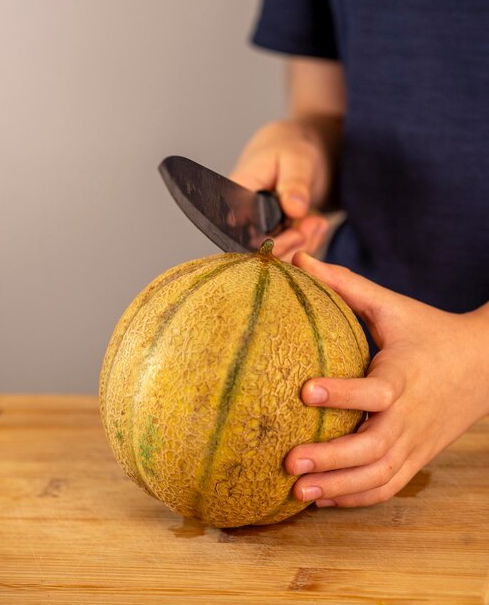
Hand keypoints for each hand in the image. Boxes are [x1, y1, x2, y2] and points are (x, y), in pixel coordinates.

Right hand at [230, 120, 333, 261]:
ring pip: (274, 259)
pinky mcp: (272, 240)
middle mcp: (241, 220)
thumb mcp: (297, 159)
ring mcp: (256, 233)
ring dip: (302, 247)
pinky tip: (316, 226)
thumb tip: (294, 208)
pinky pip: (288, 255)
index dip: (268, 243)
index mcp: (236, 196)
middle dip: (291, 246)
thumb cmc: (291, 149)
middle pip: (257, 253)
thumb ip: (294, 183)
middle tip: (313, 225)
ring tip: (317, 222)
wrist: (297, 156)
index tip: (297, 233)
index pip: (241, 234)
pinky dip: (307, 246)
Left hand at [286, 252, 488, 506]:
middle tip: (289, 460)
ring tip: (298, 492)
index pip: (374, 391)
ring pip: (378, 475)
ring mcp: (415, 442)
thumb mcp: (392, 307)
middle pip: (373, 447)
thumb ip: (347, 286)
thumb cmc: (430, 332)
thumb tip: (301, 259)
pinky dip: (358, 497)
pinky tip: (324, 499)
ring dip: (339, 487)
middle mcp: (409, 415)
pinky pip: (388, 485)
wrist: (483, 364)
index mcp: (403, 375)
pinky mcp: (417, 457)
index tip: (305, 390)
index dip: (342, 394)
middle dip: (331, 458)